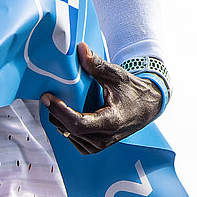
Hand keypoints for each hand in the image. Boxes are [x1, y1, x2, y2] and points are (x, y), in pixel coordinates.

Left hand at [40, 43, 162, 154]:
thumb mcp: (116, 75)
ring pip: (68, 134)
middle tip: (49, 95)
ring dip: (60, 118)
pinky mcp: (95, 147)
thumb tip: (80, 49)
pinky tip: (67, 113)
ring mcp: (100, 145)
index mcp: (111, 122)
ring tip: (58, 102)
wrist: (147, 107)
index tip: (48, 97)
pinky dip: (66, 126)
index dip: (60, 111)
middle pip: (69, 129)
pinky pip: (73, 138)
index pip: (78, 123)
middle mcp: (105, 138)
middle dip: (56, 112)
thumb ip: (97, 64)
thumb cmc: (133, 91)